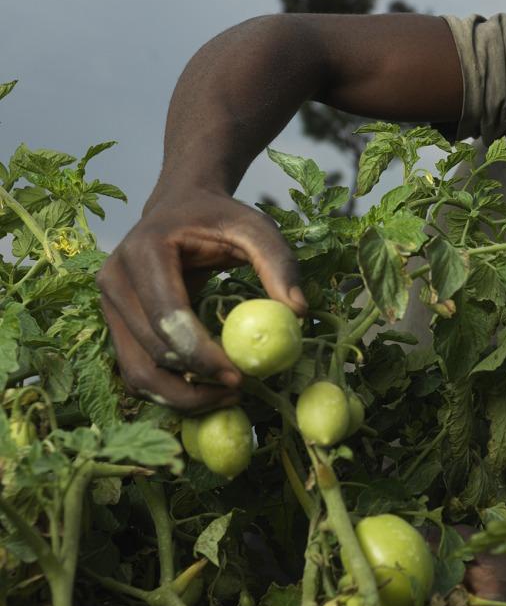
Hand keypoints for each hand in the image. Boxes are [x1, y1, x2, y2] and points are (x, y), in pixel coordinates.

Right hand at [96, 186, 305, 411]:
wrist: (181, 208)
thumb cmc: (220, 218)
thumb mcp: (256, 229)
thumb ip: (279, 264)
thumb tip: (297, 311)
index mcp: (144, 251)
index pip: (168, 316)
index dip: (202, 353)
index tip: (240, 377)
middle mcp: (115, 280)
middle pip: (152, 350)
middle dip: (196, 381)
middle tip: (242, 390)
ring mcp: (109, 305)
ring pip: (137, 372)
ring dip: (182, 397)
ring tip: (228, 396)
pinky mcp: (116, 325)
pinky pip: (136, 372)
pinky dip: (170, 391)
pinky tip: (207, 391)